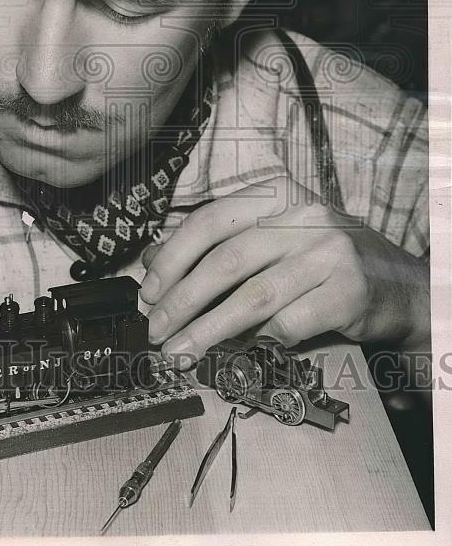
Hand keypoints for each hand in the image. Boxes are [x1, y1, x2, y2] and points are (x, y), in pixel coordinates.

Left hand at [140, 175, 429, 368]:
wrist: (398, 285)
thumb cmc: (320, 259)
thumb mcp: (271, 237)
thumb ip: (217, 245)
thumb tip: (151, 262)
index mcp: (276, 194)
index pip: (208, 221)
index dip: (171, 260)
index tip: (146, 294)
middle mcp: (303, 215)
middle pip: (224, 261)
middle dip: (181, 301)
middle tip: (156, 331)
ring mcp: (329, 253)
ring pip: (251, 298)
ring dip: (206, 331)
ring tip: (179, 352)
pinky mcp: (348, 293)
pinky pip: (287, 325)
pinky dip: (258, 342)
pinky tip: (241, 351)